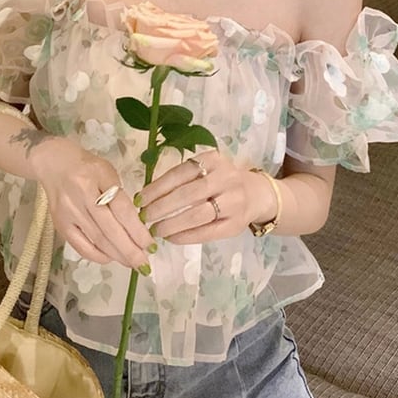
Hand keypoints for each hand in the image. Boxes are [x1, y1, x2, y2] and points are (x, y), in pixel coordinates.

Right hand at [31, 136, 153, 268]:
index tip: (150, 244)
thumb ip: (120, 197)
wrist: (54, 164)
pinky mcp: (60, 224)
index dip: (137, 230)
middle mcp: (82, 195)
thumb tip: (136, 228)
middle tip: (145, 264)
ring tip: (133, 263)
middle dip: (130, 250)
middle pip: (109, 228)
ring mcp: (69, 212)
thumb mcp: (108, 172)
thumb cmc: (88, 167)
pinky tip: (110, 259)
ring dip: (117, 255)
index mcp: (99, 177)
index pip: (122, 209)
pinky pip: (80, 246)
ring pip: (97, 239)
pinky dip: (97, 255)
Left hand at [137, 151, 278, 243]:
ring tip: (155, 230)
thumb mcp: (207, 168)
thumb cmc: (222, 181)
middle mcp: (225, 178)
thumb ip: (182, 177)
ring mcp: (233, 202)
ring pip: (197, 215)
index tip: (139, 200)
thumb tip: (147, 196)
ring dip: (171, 224)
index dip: (157, 187)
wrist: (258, 195)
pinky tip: (171, 237)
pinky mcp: (235, 225)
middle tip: (144, 217)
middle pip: (187, 194)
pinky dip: (185, 236)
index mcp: (214, 160)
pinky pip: (206, 233)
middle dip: (161, 207)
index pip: (180, 173)